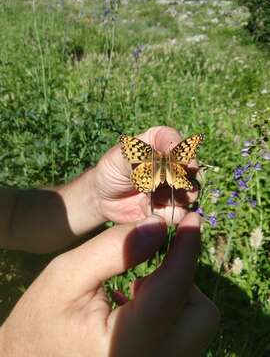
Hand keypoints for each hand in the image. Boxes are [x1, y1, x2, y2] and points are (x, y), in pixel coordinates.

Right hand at [0, 213, 218, 356]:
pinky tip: (140, 302)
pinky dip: (172, 310)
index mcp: (124, 346)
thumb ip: (114, 249)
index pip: (174, 289)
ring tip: (138, 287)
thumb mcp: (68, 274)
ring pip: (198, 324)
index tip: (191, 220)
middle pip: (202, 314)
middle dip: (183, 278)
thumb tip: (158, 226)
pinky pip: (184, 334)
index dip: (186, 248)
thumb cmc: (41, 319)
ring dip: (178, 294)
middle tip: (153, 263)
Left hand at [95, 126, 199, 223]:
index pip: (175, 141)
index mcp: (159, 142)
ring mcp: (174, 186)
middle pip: (191, 169)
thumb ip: (139, 153)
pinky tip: (149, 210)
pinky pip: (180, 213)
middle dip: (181, 179)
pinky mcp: (170, 207)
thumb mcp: (119, 157)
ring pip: (190, 193)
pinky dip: (168, 213)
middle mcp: (172, 164)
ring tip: (154, 197)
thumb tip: (163, 154)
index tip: (183, 162)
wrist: (102, 198)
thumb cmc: (111, 170)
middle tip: (167, 184)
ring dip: (176, 198)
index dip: (182, 151)